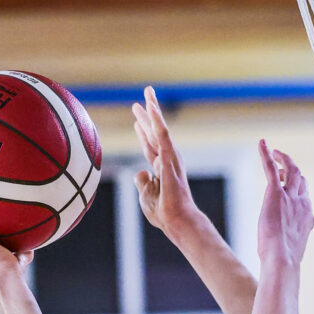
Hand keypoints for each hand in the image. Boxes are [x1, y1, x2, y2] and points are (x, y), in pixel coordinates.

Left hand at [131, 86, 195, 237]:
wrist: (176, 220)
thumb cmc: (164, 213)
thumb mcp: (146, 196)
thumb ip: (143, 183)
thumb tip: (140, 173)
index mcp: (161, 168)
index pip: (150, 146)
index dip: (143, 132)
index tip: (137, 120)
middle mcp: (166, 159)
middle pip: (154, 132)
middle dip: (148, 115)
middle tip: (144, 97)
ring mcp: (169, 158)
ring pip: (159, 128)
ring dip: (153, 110)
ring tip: (148, 94)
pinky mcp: (169, 158)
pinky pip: (162, 135)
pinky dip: (156, 120)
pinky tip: (152, 108)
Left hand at [257, 140, 312, 268]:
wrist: (283, 259)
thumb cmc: (284, 261)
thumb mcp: (290, 250)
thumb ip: (289, 244)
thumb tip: (283, 258)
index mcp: (307, 216)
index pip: (305, 195)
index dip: (298, 189)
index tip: (289, 190)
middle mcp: (303, 202)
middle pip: (301, 179)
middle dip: (293, 170)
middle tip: (282, 165)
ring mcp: (290, 197)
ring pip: (291, 170)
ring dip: (284, 160)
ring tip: (275, 154)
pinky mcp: (275, 193)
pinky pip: (270, 168)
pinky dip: (266, 154)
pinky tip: (262, 144)